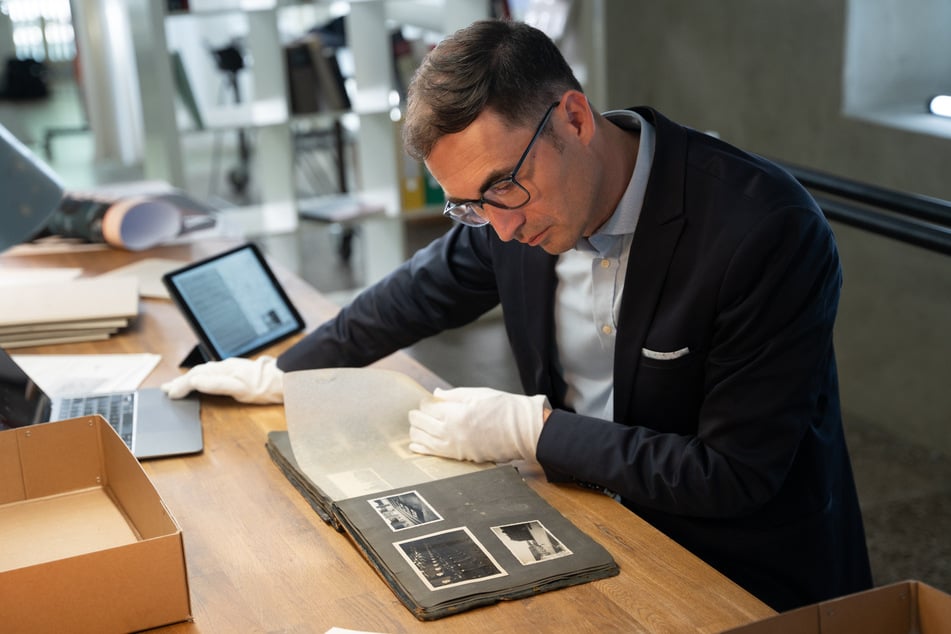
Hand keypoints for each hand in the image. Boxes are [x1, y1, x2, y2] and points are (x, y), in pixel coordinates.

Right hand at [161, 355, 283, 403]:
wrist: (283, 379)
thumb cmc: (264, 387)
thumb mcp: (240, 389)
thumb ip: (217, 384)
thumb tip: (195, 380)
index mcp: (224, 371)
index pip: (197, 377)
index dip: (182, 386)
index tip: (170, 394)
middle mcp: (225, 366)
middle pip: (197, 373)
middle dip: (180, 382)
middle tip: (166, 390)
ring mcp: (230, 367)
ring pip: (203, 371)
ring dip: (188, 378)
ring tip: (175, 385)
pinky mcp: (235, 369)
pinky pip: (211, 371)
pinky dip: (199, 376)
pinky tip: (197, 379)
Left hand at [408, 387, 548, 463]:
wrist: (523, 431)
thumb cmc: (505, 409)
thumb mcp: (478, 393)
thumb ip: (453, 395)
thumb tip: (436, 395)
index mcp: (455, 413)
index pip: (427, 407)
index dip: (426, 403)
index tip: (428, 401)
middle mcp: (451, 431)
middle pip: (421, 423)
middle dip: (417, 416)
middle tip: (420, 412)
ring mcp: (455, 446)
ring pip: (423, 440)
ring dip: (417, 431)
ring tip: (417, 425)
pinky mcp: (460, 457)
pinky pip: (433, 453)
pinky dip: (421, 449)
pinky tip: (414, 445)